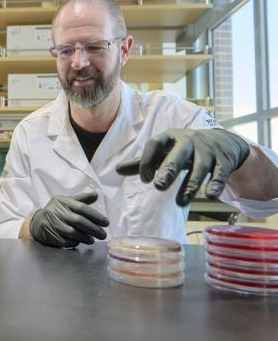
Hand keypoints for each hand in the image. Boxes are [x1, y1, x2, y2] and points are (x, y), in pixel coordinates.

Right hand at [29, 192, 108, 247]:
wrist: (38, 221)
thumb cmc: (57, 211)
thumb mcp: (67, 201)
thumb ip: (81, 199)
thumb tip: (96, 194)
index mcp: (63, 202)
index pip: (81, 208)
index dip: (95, 215)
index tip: (106, 222)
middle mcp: (57, 211)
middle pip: (79, 221)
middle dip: (93, 229)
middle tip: (103, 235)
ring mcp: (53, 224)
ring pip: (73, 232)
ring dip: (85, 237)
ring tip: (93, 239)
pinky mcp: (50, 235)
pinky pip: (66, 241)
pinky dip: (75, 242)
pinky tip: (81, 242)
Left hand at [116, 128, 249, 205]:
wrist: (222, 141)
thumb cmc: (183, 149)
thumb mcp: (164, 151)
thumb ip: (142, 162)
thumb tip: (116, 170)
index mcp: (170, 137)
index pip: (156, 144)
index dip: (148, 160)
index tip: (144, 179)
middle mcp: (189, 141)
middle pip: (179, 154)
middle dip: (169, 169)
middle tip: (159, 187)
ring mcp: (208, 150)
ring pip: (200, 167)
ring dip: (190, 185)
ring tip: (180, 203)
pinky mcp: (224, 161)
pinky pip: (220, 172)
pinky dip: (216, 183)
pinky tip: (209, 196)